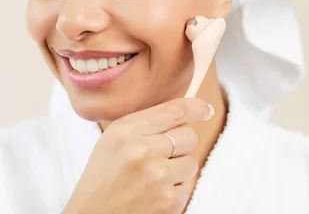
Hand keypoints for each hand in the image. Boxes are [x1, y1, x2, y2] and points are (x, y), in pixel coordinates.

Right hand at [63, 97, 213, 213]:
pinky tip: (152, 195)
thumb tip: (187, 111)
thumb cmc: (104, 177)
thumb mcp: (113, 141)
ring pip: (191, 162)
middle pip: (189, 136)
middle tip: (161, 156)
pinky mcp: (168, 201)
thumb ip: (145, 125)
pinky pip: (187, 187)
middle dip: (181, 145)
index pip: (175, 111)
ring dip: (178, 170)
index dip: (196, 108)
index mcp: (126, 131)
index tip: (205, 110)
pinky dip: (174, 191)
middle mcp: (142, 150)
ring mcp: (157, 177)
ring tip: (152, 179)